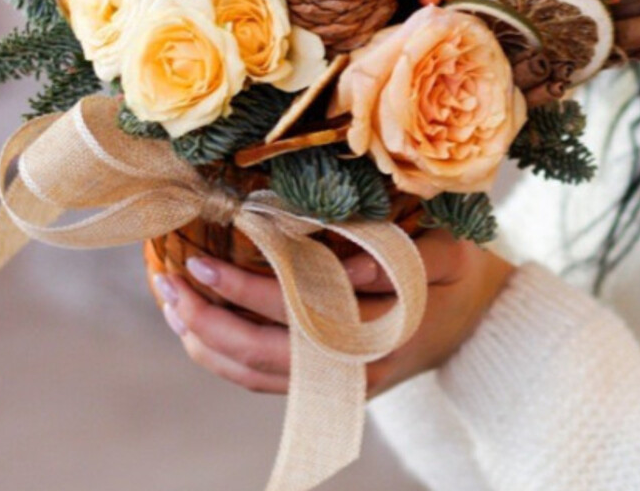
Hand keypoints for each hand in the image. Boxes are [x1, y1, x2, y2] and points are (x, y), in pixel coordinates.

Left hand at [153, 229, 514, 396]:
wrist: (473, 322)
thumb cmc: (455, 277)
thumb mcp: (449, 253)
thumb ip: (404, 256)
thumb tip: (347, 265)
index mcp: (380, 333)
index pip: (294, 313)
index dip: (241, 290)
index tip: (198, 258)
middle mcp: (351, 369)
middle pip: (261, 355)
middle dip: (205, 321)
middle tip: (167, 284)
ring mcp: (338, 384)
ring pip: (256, 376)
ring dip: (206, 345)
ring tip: (171, 304)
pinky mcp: (329, 386)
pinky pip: (266, 383)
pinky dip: (225, 362)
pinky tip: (198, 331)